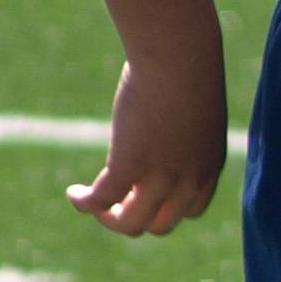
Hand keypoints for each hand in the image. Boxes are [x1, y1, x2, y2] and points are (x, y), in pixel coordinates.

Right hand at [68, 41, 228, 236]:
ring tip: (92, 201)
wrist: (179, 56)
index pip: (190, 211)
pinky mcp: (129, 165)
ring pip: (131, 224)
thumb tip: (161, 124)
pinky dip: (84, 203)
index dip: (164, 208)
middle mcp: (188, 180)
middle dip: (137, 218)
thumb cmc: (188, 68)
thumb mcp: (194, 105)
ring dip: (108, 218)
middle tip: (114, 200)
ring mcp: (160, 177)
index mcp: (208, 167)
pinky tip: (72, 193)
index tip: (143, 192)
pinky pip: (101, 200)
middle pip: (161, 226)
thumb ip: (184, 124)